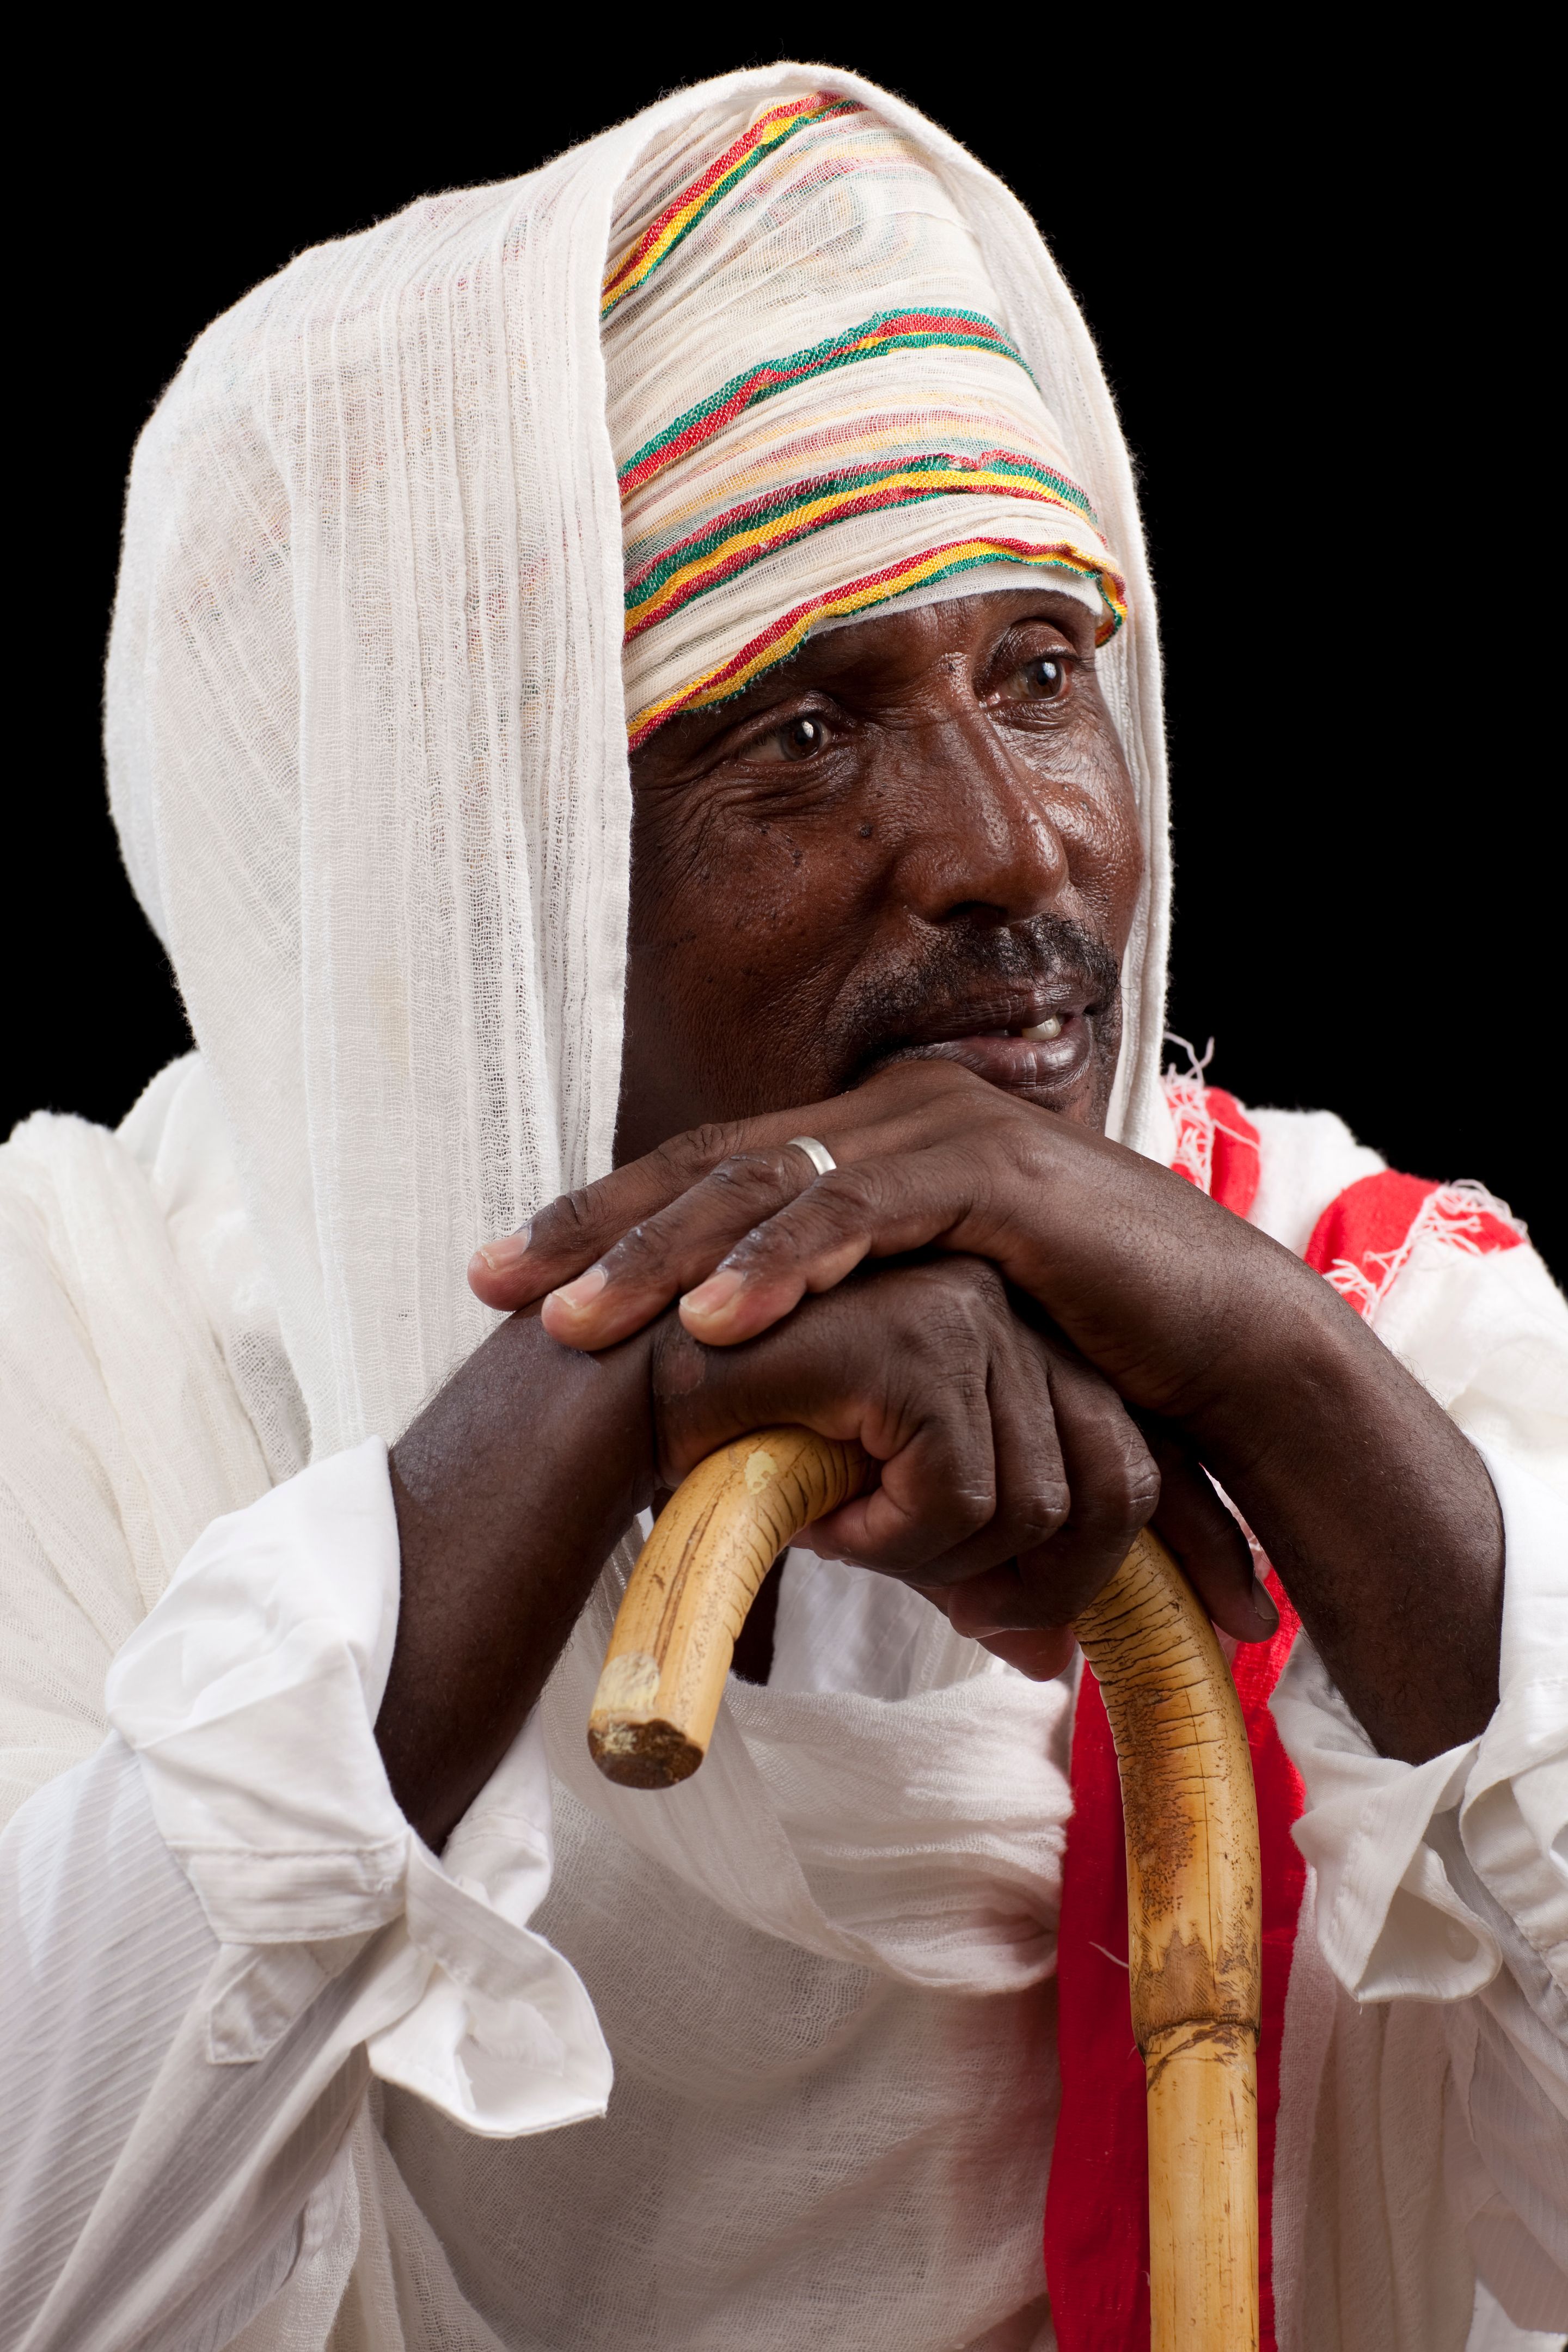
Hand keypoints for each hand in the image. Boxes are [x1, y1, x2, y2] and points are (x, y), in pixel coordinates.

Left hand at [470, 1059, 1505, 1761]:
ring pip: (770, 1184)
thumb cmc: (1070, 1351)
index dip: (601, 1222)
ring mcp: (945, 1133)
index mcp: (869, 1144)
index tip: (501, 1280)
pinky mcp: (997, 1176)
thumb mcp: (927, 1328)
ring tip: (572, 1318)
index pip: (709, 1175)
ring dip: (661, 1253)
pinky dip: (783, 1266)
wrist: (1224, 1352)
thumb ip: (838, 1323)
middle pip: (713, 1166)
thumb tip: (738, 1380)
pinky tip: (710, 1317)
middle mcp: (895, 1116)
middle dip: (596, 1229)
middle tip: (492, 1286)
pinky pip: (864, 1217)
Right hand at [649, 1256, 1265, 1675]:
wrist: (603, 1414)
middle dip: (1062, 1590)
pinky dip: (889, 1536)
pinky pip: (963, 1494)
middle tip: (987, 1635)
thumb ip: (975, 1555)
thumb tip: (1051, 1652)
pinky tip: (821, 1508)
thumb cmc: (728, 1458)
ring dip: (938, 1562)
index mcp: (1008, 1331)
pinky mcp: (921, 1333)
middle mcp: (1005, 1306)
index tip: (1238, 1621)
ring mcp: (968, 1305)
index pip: (1141, 1446)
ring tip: (850, 1531)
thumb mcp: (886, 1514)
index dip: (1194, 1541)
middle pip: (1116, 1487)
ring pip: (1041, 1504)